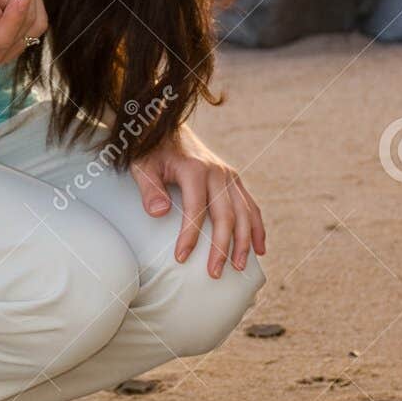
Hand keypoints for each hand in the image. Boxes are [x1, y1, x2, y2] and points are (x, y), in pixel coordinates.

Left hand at [130, 127, 265, 278]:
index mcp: (195, 169)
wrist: (168, 127)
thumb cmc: (152, 151)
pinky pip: (250, 206)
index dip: (190, 235)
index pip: (195, 209)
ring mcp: (229, 176)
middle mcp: (217, 172)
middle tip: (215, 273)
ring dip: (244, 242)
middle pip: (225, 215)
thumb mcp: (142, 165)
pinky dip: (257, 228)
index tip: (181, 258)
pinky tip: (259, 250)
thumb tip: (159, 213)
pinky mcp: (233, 180)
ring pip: (244, 213)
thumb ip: (149, 188)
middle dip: (222, 247)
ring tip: (239, 268)